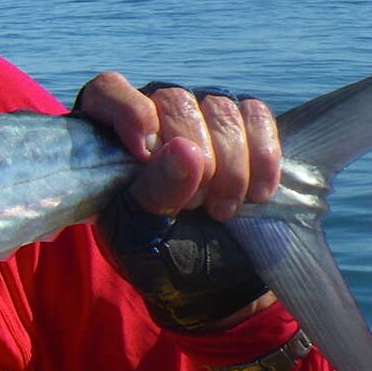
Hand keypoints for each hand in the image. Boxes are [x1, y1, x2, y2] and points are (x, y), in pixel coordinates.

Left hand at [74, 75, 282, 330]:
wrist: (209, 279)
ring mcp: (201, 115)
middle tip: (195, 206)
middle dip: (192, 155)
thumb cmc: (157, 253)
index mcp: (108, 136)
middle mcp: (154, 114)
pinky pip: (257, 116)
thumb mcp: (141, 233)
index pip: (108, 92)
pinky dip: (263, 156)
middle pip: (174, 101)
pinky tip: (258, 194)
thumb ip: (155, 191)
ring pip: (220, 108)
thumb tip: (186, 150)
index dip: (128, 111)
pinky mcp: (244, 127)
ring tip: (222, 211)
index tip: (145, 153)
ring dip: (230, 165)